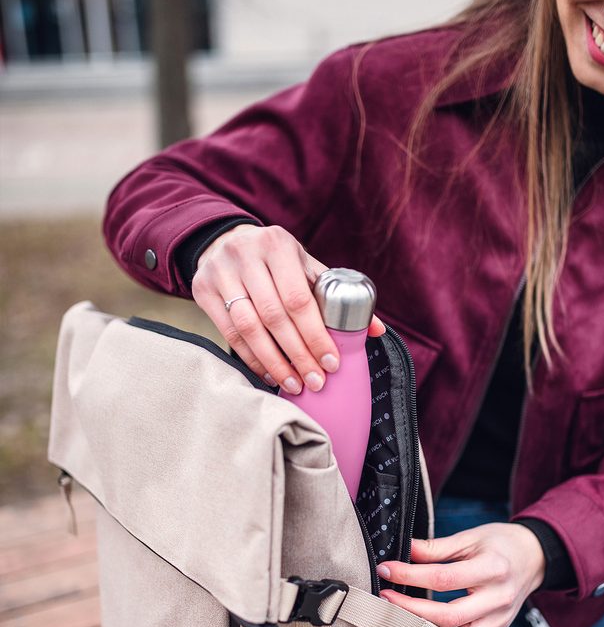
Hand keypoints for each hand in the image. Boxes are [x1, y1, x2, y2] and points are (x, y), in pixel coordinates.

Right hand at [191, 224, 385, 392]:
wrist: (224, 242)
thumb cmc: (275, 261)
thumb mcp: (304, 266)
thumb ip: (336, 294)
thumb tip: (377, 330)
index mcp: (278, 244)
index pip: (299, 299)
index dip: (316, 335)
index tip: (331, 362)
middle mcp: (246, 255)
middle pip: (274, 316)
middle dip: (298, 355)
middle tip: (316, 381)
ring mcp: (220, 272)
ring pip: (249, 328)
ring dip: (275, 362)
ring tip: (295, 384)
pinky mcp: (202, 290)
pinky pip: (229, 334)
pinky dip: (252, 359)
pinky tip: (270, 374)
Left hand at [378, 523, 545, 626]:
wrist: (534, 558)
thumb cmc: (502, 545)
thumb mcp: (470, 537)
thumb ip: (436, 548)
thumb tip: (404, 552)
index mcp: (493, 569)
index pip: (444, 579)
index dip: (410, 576)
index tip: (388, 571)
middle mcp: (499, 599)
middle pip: (449, 617)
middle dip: (410, 611)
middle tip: (387, 600)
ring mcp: (499, 620)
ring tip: (402, 620)